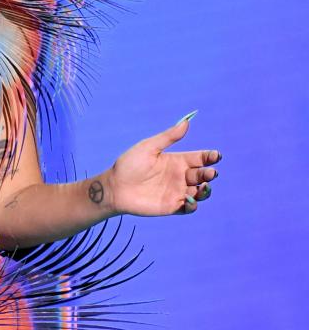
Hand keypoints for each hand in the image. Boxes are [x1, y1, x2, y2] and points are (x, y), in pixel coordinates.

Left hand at [106, 112, 220, 215]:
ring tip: (204, 186)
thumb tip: (186, 121)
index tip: (216, 155)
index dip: (210, 157)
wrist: (114, 187)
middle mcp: (179, 176)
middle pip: (203, 175)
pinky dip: (193, 205)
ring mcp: (177, 192)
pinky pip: (189, 208)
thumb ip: (168, 137)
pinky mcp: (172, 206)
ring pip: (200, 192)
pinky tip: (189, 200)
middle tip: (209, 173)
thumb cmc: (129, 164)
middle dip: (210, 174)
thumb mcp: (148, 147)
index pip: (200, 158)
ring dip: (206, 190)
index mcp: (176, 161)